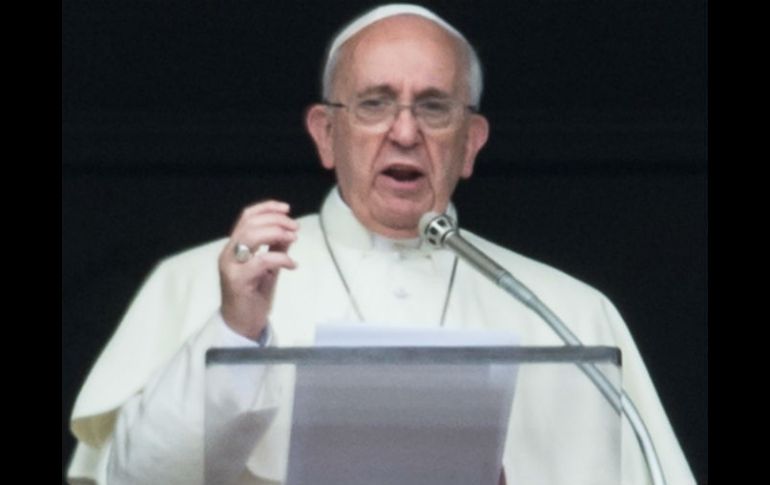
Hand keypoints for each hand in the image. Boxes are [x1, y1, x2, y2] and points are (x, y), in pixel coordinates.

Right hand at [218, 200, 297, 339]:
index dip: (266, 208)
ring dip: (276, 233)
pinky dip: (280, 258)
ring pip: (250, 237)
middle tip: (295, 228)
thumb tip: (288, 232)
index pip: (246, 217)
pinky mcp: (238, 281)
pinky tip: (292, 264)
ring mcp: (231, 266)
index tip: (287, 208)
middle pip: (249, 224)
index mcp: (234, 246)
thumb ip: (275, 248)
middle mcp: (228, 253)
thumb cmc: (253, 295)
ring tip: (293, 238)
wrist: (242, 324)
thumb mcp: (268, 267)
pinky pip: (260, 261)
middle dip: (276, 221)